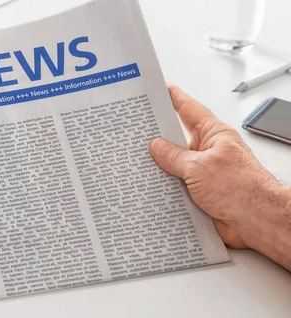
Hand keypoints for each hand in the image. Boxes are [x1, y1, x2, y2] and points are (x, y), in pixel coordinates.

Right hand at [149, 85, 288, 250]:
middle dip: (158, 138)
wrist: (259, 222)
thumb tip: (156, 146)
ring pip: (174, 166)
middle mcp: (209, 152)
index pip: (189, 110)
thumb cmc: (243, 189)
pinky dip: (165, 189)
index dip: (174, 98)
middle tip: (137, 132)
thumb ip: (174, 156)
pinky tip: (152, 189)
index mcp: (214, 135)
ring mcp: (205, 173)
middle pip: (178, 140)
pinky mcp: (201, 194)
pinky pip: (177, 187)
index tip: (160, 89)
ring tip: (140, 165)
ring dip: (161, 169)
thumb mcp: (199, 167)